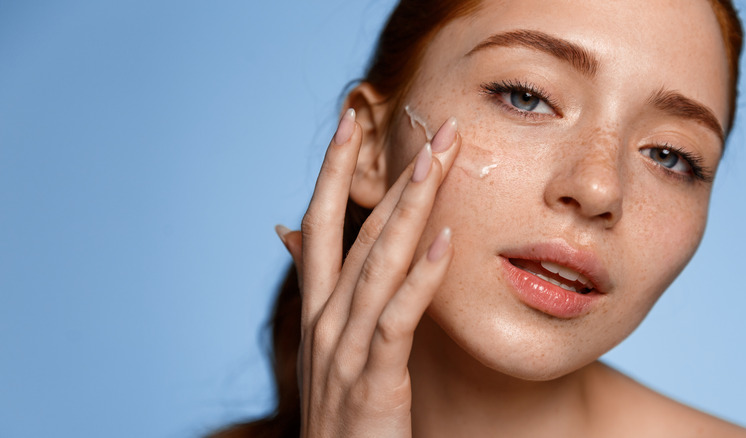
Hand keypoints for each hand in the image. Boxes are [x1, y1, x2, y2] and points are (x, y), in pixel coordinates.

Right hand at [276, 108, 460, 436]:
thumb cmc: (341, 408)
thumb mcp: (325, 345)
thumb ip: (321, 287)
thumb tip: (288, 231)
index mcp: (317, 307)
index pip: (321, 223)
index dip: (332, 170)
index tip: (351, 120)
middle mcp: (325, 319)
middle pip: (356, 231)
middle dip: (393, 176)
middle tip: (432, 129)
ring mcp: (345, 349)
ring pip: (378, 263)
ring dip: (411, 209)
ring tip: (439, 162)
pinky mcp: (374, 380)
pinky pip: (398, 319)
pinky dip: (420, 278)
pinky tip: (446, 242)